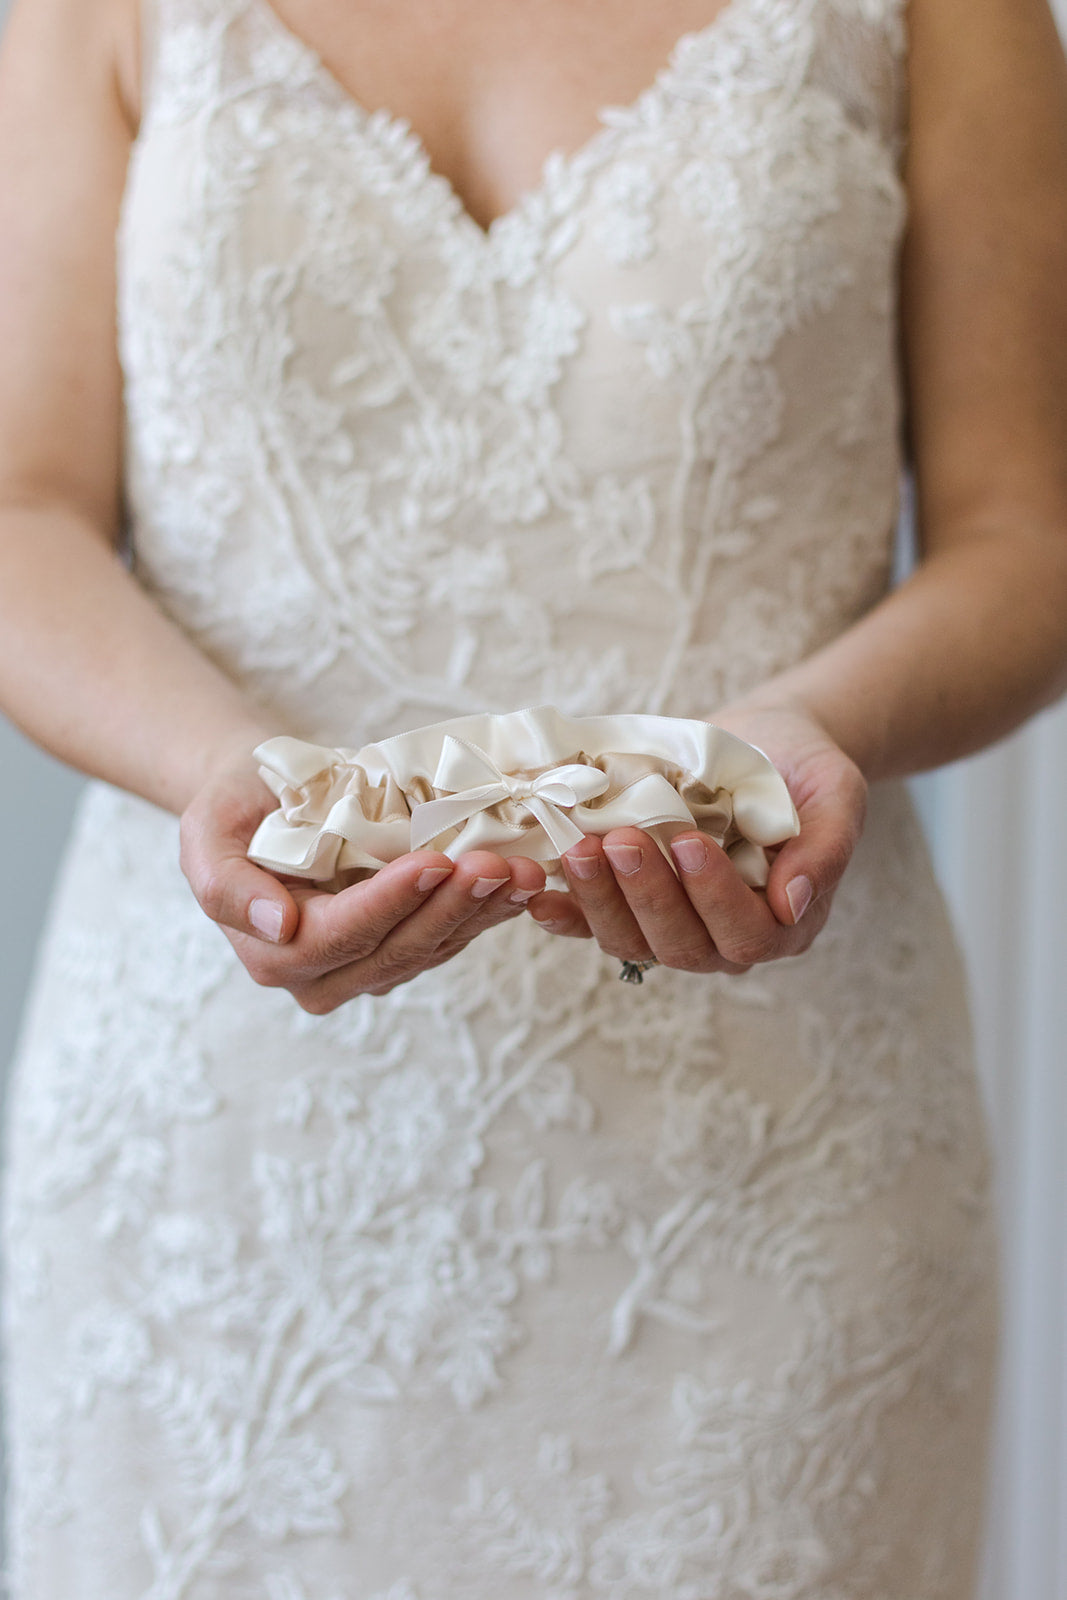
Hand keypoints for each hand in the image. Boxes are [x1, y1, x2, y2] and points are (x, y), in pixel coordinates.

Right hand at [179, 749, 545, 1008]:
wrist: (267, 798)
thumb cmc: (235, 808)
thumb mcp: (204, 833)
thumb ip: (224, 886)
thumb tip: (278, 924)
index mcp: (275, 955)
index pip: (342, 936)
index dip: (392, 902)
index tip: (435, 862)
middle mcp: (323, 977)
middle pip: (397, 950)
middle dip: (452, 907)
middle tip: (498, 866)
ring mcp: (368, 968)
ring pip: (433, 948)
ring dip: (482, 911)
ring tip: (522, 871)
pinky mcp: (405, 948)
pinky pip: (451, 937)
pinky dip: (488, 910)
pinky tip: (521, 883)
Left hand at [525, 704, 866, 973]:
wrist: (766, 742)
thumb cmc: (805, 769)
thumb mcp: (837, 794)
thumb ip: (827, 848)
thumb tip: (794, 902)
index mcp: (783, 922)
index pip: (746, 933)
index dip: (713, 897)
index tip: (689, 842)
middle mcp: (726, 938)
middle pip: (682, 944)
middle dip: (646, 895)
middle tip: (620, 842)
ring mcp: (673, 925)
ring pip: (631, 940)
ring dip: (601, 900)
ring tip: (582, 848)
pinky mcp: (630, 904)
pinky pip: (594, 924)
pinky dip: (567, 914)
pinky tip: (539, 894)